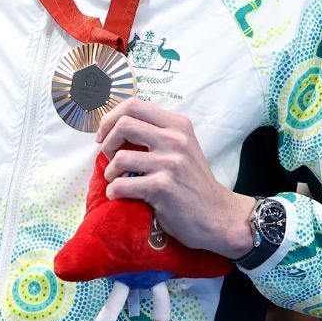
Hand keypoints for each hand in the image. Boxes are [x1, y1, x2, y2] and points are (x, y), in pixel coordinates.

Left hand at [96, 98, 255, 259]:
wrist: (217, 215)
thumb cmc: (192, 182)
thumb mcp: (182, 148)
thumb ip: (156, 133)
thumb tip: (115, 126)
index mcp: (178, 125)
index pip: (133, 105)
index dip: (110, 119)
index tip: (104, 136)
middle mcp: (175, 139)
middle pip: (123, 124)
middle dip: (107, 143)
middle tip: (109, 158)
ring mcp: (170, 163)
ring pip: (120, 158)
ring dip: (110, 172)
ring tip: (117, 180)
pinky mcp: (162, 187)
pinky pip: (121, 185)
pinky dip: (114, 192)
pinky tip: (120, 196)